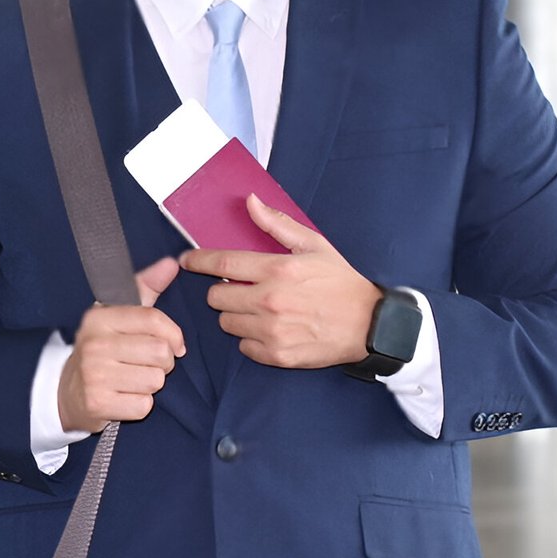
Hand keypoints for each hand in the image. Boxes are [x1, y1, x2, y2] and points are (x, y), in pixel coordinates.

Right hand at [57, 257, 184, 432]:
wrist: (68, 392)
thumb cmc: (103, 349)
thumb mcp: (118, 314)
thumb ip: (145, 287)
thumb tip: (172, 263)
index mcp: (99, 317)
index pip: (154, 320)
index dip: (174, 334)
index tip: (175, 345)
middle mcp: (94, 344)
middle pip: (160, 352)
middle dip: (163, 363)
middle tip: (147, 365)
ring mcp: (94, 375)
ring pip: (155, 380)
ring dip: (151, 385)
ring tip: (133, 381)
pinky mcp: (97, 403)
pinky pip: (143, 405)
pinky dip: (140, 405)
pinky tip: (124, 397)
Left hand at [179, 195, 380, 368]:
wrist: (370, 325)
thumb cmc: (340, 282)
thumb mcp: (313, 245)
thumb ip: (277, 224)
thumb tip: (250, 201)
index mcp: (277, 270)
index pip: (221, 264)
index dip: (197, 261)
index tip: (187, 260)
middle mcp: (269, 301)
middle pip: (216, 297)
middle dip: (222, 291)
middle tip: (239, 289)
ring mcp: (272, 331)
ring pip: (226, 323)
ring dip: (235, 315)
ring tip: (257, 310)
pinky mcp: (278, 356)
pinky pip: (243, 347)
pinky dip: (250, 339)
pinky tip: (268, 329)